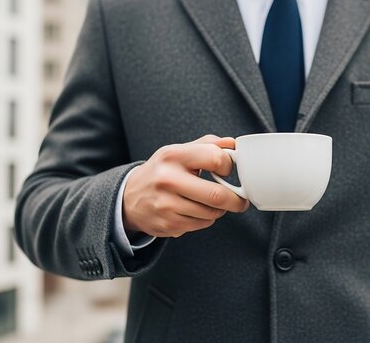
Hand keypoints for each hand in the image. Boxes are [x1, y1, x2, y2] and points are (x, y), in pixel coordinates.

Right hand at [122, 135, 248, 237]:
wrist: (129, 198)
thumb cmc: (161, 172)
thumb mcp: (178, 152)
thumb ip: (207, 145)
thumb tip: (233, 144)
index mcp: (173, 156)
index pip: (215, 158)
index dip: (228, 165)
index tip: (227, 169)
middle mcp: (168, 180)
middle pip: (217, 195)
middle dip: (236, 200)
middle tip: (240, 200)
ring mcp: (166, 205)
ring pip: (212, 213)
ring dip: (219, 210)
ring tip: (211, 202)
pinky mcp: (168, 225)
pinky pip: (201, 224)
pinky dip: (205, 219)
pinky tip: (195, 211)